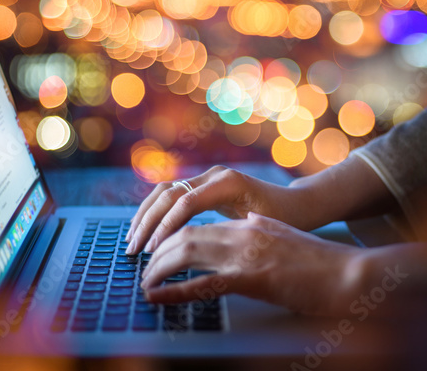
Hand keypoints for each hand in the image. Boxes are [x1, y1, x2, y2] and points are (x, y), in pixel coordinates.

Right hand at [126, 165, 305, 253]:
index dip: (166, 227)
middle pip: (169, 194)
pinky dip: (155, 211)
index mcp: (228, 183)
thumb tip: (193, 247)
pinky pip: (171, 195)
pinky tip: (145, 228)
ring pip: (165, 191)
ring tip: (131, 239)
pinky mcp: (203, 185)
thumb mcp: (261, 228)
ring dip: (145, 215)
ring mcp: (207, 177)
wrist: (295, 204)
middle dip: (148, 222)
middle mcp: (214, 175)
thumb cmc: (284, 220)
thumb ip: (230, 233)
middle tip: (133, 249)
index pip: (186, 202)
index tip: (152, 251)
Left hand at [140, 213, 363, 315]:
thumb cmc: (317, 262)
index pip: (198, 224)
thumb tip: (239, 233)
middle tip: (143, 266)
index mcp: (248, 224)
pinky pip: (202, 284)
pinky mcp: (251, 278)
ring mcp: (245, 254)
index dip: (171, 237)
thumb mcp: (281, 238)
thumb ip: (257, 233)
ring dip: (159, 267)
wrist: (348, 274)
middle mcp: (242, 233)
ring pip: (187, 252)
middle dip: (158, 251)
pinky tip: (156, 296)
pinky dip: (174, 290)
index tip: (157, 250)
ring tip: (144, 281)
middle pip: (186, 235)